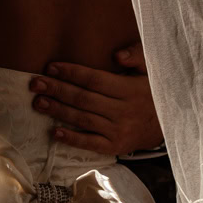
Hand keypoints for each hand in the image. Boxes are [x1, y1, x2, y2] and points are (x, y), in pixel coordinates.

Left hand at [29, 42, 163, 155]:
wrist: (168, 125)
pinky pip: (90, 143)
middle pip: (83, 99)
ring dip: (58, 111)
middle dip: (57, 90)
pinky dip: (71, 138)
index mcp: (130, 89)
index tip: (50, 67)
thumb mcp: (150, 70)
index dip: (71, 72)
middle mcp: (123, 110)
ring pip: (83, 119)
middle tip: (35, 84)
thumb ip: (136, 56)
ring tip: (38, 103)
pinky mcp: (114, 147)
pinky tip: (54, 132)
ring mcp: (117, 130)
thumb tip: (117, 55)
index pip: (94, 79)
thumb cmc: (151, 92)